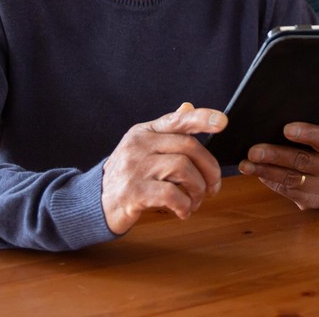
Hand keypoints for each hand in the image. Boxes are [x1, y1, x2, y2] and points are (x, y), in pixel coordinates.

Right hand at [100, 103, 225, 234]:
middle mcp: (139, 145)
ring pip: (183, 168)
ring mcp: (135, 168)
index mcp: (144, 132)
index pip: (177, 120)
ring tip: (195, 201)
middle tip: (213, 187)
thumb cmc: (128, 174)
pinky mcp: (133, 192)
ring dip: (198, 189)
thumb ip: (167, 131)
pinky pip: (171, 194)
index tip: (222, 121)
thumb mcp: (143, 148)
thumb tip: (188, 107)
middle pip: (188, 147)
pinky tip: (183, 211)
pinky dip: (184, 204)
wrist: (96, 201)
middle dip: (209, 169)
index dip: (202, 118)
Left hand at [238, 122, 318, 209]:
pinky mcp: (314, 202)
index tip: (286, 129)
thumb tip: (275, 120)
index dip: (307, 133)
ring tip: (247, 164)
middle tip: (253, 151)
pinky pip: (288, 192)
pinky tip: (258, 173)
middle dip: (276, 156)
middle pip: (303, 161)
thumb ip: (313, 128)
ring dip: (266, 171)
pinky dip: (270, 181)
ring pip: (292, 180)